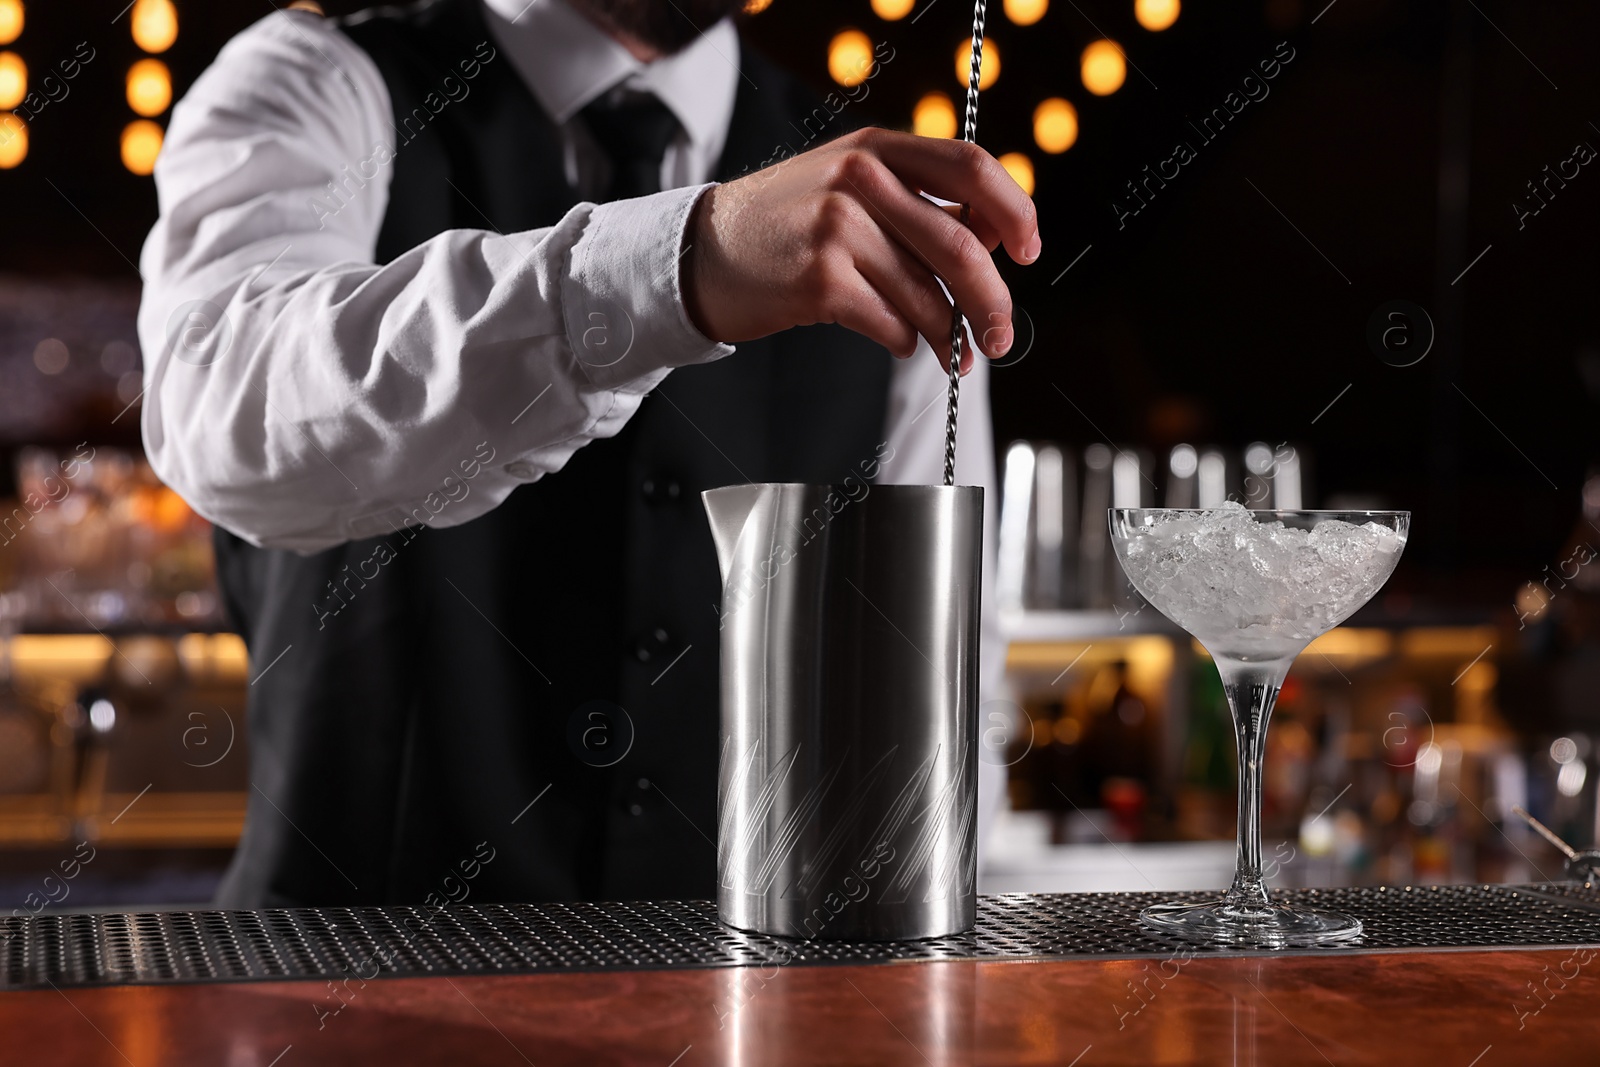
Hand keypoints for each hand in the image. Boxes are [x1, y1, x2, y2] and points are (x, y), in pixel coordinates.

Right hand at [682, 128, 1040, 373]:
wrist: (703, 253)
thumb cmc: (783, 226)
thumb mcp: (847, 188)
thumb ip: (914, 204)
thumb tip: (989, 243)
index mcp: (875, 150)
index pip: (970, 166)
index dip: (1013, 210)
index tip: (1028, 251)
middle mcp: (859, 181)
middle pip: (958, 244)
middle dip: (992, 300)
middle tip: (1001, 335)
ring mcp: (838, 229)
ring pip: (927, 295)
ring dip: (949, 334)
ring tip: (950, 351)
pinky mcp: (820, 281)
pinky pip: (892, 324)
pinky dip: (904, 342)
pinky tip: (896, 341)